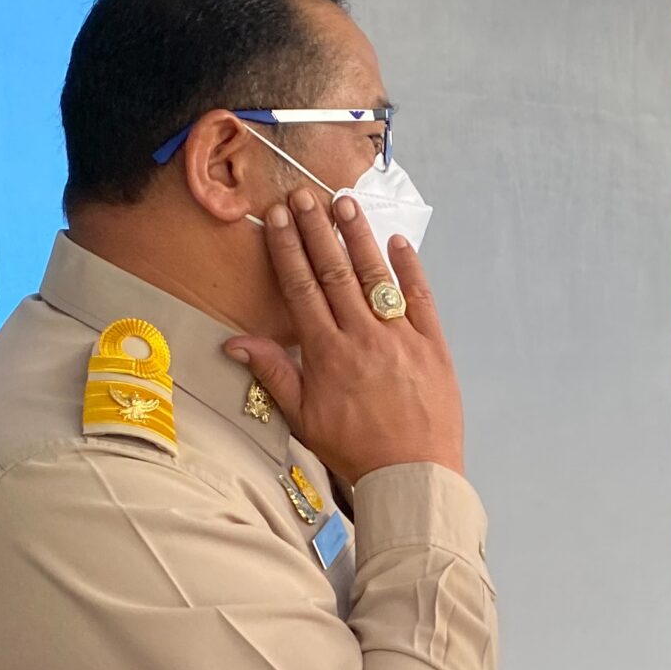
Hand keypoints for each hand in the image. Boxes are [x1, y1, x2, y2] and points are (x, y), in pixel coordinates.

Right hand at [228, 189, 464, 486]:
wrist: (411, 475)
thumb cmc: (355, 451)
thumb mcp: (304, 417)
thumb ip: (273, 373)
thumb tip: (236, 341)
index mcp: (327, 352)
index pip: (302, 288)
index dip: (288, 249)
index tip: (277, 217)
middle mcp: (362, 337)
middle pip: (335, 272)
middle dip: (317, 229)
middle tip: (304, 194)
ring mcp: (401, 338)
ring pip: (376, 276)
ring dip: (358, 237)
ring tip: (345, 203)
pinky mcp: (434, 346)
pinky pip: (421, 299)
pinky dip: (409, 269)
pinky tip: (397, 243)